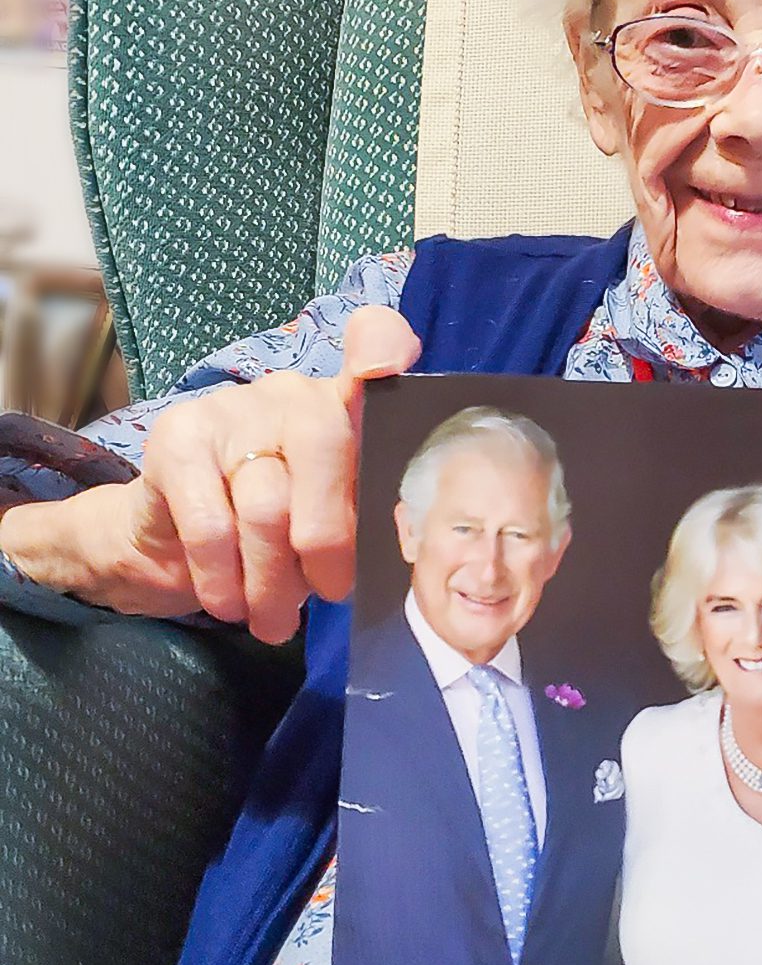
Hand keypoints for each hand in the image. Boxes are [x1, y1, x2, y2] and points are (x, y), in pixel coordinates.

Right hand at [0, 306, 420, 640]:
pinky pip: (211, 524)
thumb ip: (361, 521)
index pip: (374, 345)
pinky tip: (226, 600)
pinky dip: (223, 576)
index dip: (383, 347)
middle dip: (329, 545)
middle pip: (325, 455)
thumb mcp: (330, 528)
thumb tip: (386, 554)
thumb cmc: (276, 536)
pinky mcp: (178, 438)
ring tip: (272, 619)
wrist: (171, 540)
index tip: (387, 365)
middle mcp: (294, 393)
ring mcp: (234, 408)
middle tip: (326, 595)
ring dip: (272, 580)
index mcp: (348, 408)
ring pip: (267, 506)